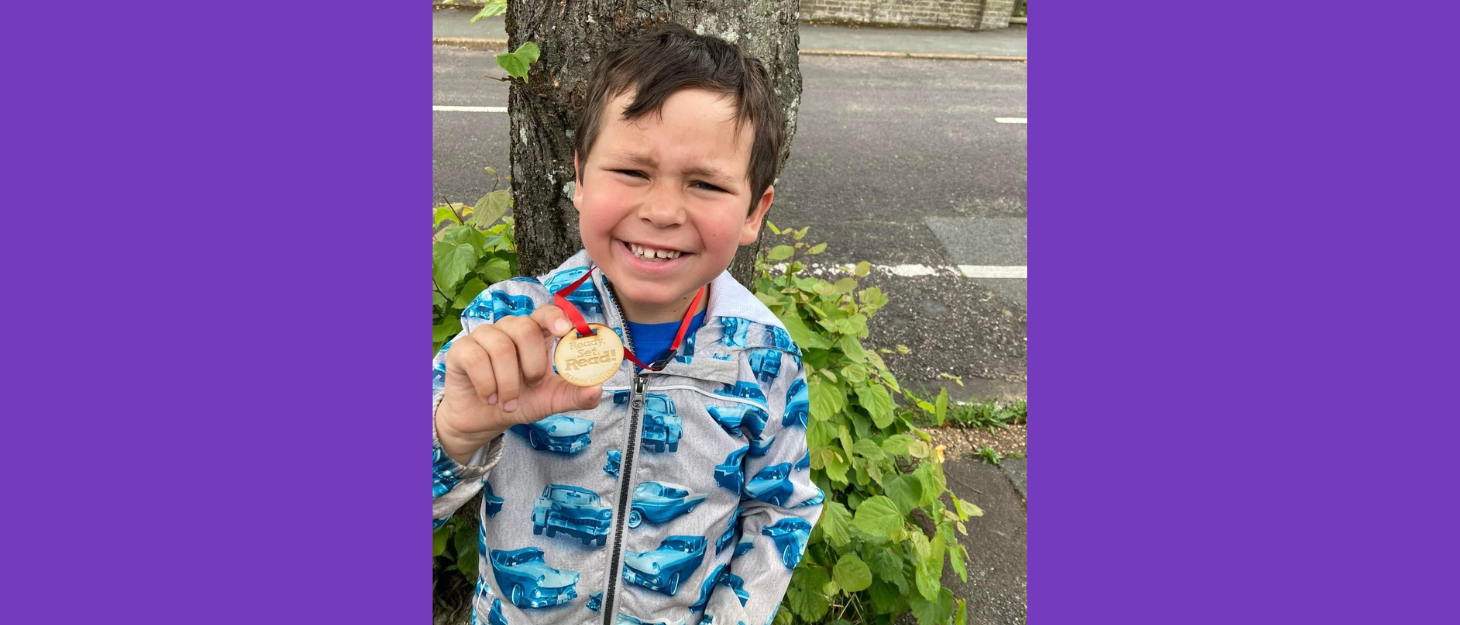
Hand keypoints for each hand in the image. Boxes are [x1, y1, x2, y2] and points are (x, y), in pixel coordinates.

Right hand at [435, 303, 603, 462]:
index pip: (547, 313)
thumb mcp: (551, 401)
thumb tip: (597, 389)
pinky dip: (487, 384)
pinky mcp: (462, 349)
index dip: (556, 317)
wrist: (483, 419)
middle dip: (532, 363)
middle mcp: (510, 329)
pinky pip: (477, 358)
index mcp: (536, 335)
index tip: (565, 331)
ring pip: (501, 347)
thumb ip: (575, 395)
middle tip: (532, 385)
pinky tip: (490, 397)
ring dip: (509, 382)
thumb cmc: (520, 401)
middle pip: (524, 328)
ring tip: (508, 402)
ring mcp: (485, 336)